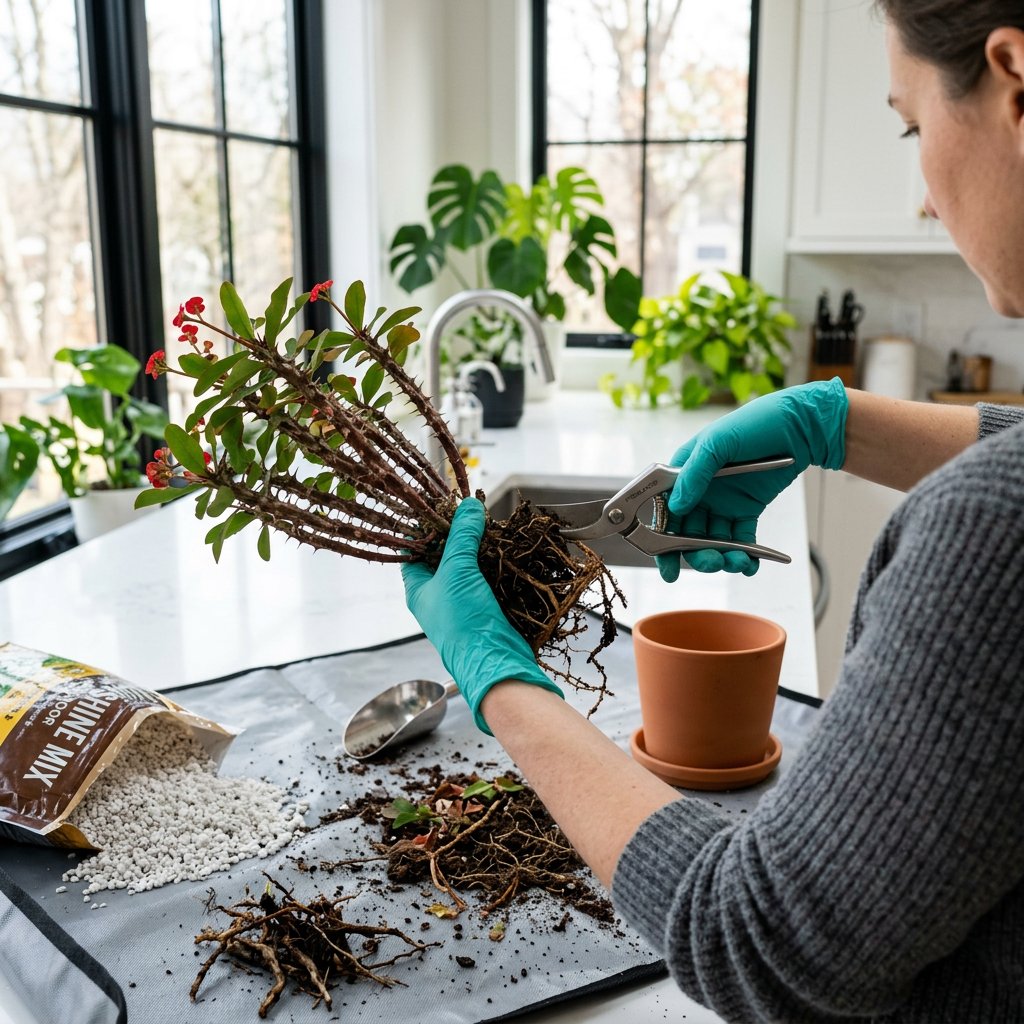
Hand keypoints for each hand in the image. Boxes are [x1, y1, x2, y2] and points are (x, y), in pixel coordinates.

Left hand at [401, 497, 562, 732]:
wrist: (495, 660)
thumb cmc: (463, 620)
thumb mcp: (457, 571)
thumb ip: (462, 536)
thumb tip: (469, 506)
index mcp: (418, 589)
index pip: (412, 550)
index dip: (423, 527)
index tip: (439, 505)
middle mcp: (437, 595)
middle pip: (442, 555)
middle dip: (456, 534)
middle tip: (469, 511)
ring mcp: (462, 602)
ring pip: (467, 566)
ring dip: (478, 547)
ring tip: (487, 523)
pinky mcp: (485, 606)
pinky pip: (487, 578)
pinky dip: (494, 562)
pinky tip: (503, 547)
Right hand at [657, 377, 847, 579]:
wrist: (800, 425)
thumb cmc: (755, 423)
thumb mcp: (717, 442)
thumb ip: (694, 474)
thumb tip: (676, 506)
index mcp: (684, 473)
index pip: (665, 511)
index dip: (661, 541)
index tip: (666, 566)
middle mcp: (700, 491)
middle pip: (688, 533)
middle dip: (696, 553)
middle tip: (710, 563)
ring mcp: (723, 503)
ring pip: (714, 540)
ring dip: (722, 556)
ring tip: (737, 562)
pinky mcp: (747, 510)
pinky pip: (741, 538)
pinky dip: (745, 554)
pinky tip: (750, 564)